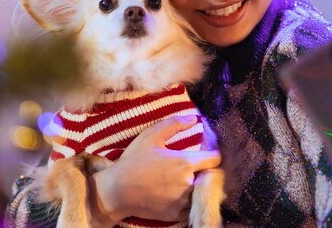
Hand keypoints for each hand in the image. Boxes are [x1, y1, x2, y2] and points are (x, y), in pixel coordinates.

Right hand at [88, 115, 220, 226]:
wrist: (117, 191)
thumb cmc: (133, 161)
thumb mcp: (151, 136)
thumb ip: (174, 124)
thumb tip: (194, 118)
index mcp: (185, 163)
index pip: (215, 159)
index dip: (213, 154)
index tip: (207, 153)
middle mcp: (188, 183)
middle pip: (209, 177)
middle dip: (205, 171)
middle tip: (195, 167)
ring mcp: (183, 201)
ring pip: (202, 193)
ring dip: (198, 187)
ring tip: (186, 181)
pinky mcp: (176, 214)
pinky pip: (192, 208)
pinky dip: (189, 201)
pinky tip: (178, 194)